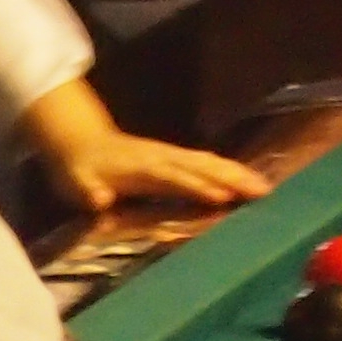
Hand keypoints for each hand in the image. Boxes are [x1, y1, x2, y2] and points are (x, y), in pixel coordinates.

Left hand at [21, 79, 273, 217]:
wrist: (83, 142)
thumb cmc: (81, 169)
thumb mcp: (76, 181)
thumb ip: (87, 190)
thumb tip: (98, 198)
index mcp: (142, 166)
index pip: (173, 176)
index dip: (195, 185)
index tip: (220, 197)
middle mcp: (163, 157)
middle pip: (203, 165)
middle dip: (232, 177)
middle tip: (262, 191)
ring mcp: (172, 156)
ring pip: (210, 162)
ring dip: (237, 173)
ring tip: (265, 187)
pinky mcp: (176, 160)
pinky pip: (207, 164)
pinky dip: (229, 172)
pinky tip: (247, 182)